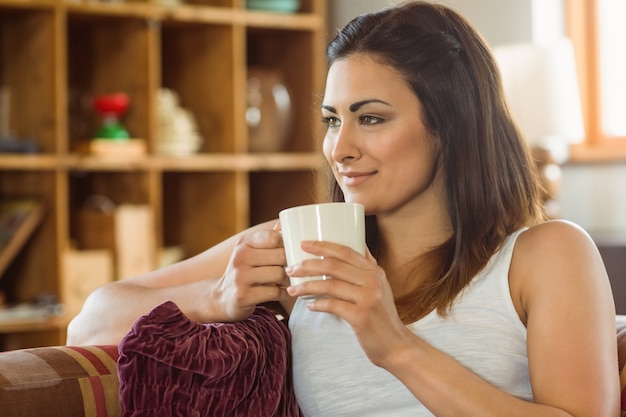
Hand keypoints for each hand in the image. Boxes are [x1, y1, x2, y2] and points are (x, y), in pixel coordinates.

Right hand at [211, 224, 289, 321]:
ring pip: (279, 274)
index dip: (289, 245)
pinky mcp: (243, 295)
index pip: (274, 237)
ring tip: (288, 282)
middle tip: (294, 270)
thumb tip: (282, 223)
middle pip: (280, 256)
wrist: (223, 297)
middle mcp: (240, 257)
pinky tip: (282, 293)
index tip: (293, 252)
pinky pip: (274, 292)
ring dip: (288, 280)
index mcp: (244, 243)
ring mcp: (240, 277)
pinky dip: (283, 294)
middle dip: (291, 264)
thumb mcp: (251, 251)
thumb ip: (267, 239)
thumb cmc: (244, 271)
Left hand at [286, 240, 411, 367]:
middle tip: (290, 269)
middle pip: (333, 265)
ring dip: (306, 286)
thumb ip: (368, 267)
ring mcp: (368, 298)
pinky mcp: (361, 316)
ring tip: (292, 289)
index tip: (302, 244)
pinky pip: (332, 305)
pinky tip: (308, 306)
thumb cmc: (382, 317)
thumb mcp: (381, 287)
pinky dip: (317, 304)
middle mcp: (373, 281)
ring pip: (329, 285)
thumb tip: (360, 244)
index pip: (345, 251)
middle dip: (307, 265)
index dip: (322, 246)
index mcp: (375, 271)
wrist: (396, 346)